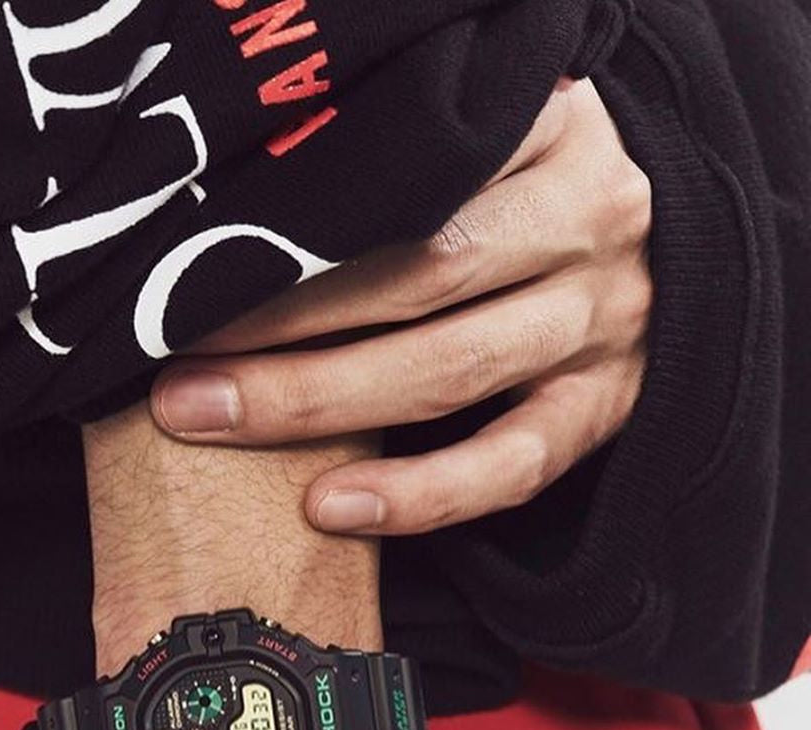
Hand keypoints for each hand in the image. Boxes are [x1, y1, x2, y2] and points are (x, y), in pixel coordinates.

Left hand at [150, 77, 652, 535]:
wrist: (655, 245)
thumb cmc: (518, 183)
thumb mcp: (481, 127)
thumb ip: (399, 139)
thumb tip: (246, 157)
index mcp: (550, 126)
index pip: (410, 171)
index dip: (295, 218)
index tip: (192, 250)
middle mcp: (587, 219)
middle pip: (420, 274)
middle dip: (279, 319)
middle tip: (171, 352)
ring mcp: (600, 322)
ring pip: (451, 371)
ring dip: (319, 403)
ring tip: (208, 418)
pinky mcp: (602, 409)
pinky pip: (511, 466)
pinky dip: (421, 496)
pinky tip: (329, 507)